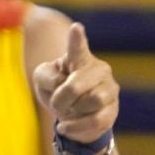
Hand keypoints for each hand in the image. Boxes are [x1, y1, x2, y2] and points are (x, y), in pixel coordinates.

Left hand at [32, 23, 118, 144]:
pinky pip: (95, 120)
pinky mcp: (112, 110)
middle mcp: (99, 70)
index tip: (76, 28)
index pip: (77, 48)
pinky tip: (65, 126)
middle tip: (56, 103)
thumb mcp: (42, 81)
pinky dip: (75, 126)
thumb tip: (64, 85)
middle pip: (77, 85)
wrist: (73, 118)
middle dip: (61, 99)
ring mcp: (109, 89)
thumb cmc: (57, 92)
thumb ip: (47, 77)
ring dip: (73, 111)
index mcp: (78, 59)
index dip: (77, 39)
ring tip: (69, 111)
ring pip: (92, 101)